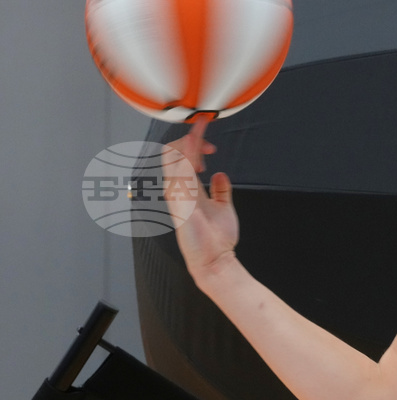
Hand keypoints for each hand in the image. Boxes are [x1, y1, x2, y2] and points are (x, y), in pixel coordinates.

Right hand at [164, 116, 238, 282]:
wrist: (216, 259)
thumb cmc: (217, 238)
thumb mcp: (222, 207)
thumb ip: (220, 190)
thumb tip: (219, 175)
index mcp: (186, 190)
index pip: (181, 159)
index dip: (192, 144)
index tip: (209, 143)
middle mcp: (178, 190)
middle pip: (172, 153)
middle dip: (189, 140)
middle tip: (208, 142)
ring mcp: (177, 195)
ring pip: (172, 158)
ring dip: (189, 144)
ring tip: (206, 142)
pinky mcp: (181, 200)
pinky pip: (179, 172)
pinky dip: (188, 156)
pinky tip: (198, 147)